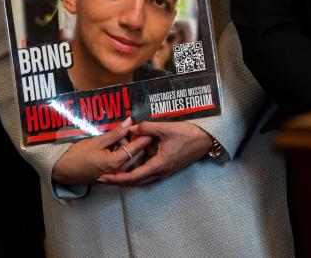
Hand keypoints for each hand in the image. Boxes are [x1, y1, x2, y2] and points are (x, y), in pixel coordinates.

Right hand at [52, 118, 153, 185]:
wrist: (63, 170)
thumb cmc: (77, 155)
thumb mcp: (97, 141)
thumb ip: (115, 133)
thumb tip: (129, 121)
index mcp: (116, 162)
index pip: (136, 147)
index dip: (145, 137)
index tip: (152, 129)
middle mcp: (119, 171)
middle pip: (137, 154)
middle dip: (138, 142)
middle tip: (136, 130)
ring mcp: (116, 175)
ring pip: (133, 160)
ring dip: (133, 149)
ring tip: (126, 138)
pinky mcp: (113, 176)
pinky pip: (126, 165)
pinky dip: (127, 155)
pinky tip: (121, 147)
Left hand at [97, 121, 213, 186]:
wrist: (206, 140)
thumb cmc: (188, 135)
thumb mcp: (167, 129)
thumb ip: (147, 128)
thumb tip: (130, 128)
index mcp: (159, 164)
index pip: (133, 177)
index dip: (116, 178)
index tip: (103, 178)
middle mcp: (160, 172)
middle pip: (135, 182)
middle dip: (118, 181)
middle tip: (104, 178)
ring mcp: (165, 171)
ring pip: (142, 179)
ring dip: (128, 177)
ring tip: (115, 171)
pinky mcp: (168, 167)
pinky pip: (148, 174)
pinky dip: (137, 171)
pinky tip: (132, 162)